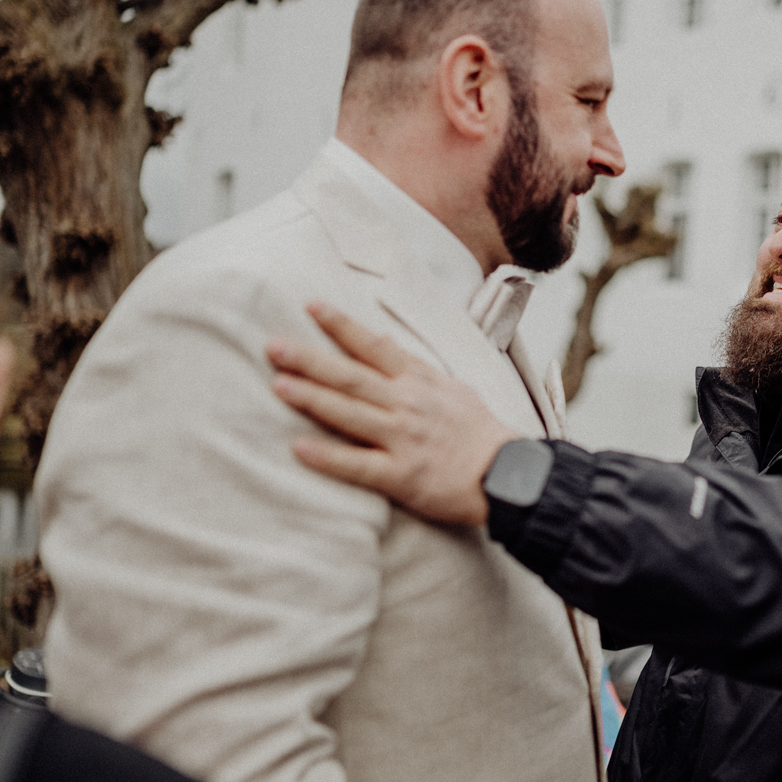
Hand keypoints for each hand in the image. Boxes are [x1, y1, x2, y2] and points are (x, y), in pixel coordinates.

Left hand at [267, 301, 519, 525]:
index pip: (374, 347)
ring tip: (278, 385)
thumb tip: (383, 343)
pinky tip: (299, 448)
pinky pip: (358, 464)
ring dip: (312, 398)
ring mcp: (403, 440)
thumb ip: (416, 368)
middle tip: (273, 346)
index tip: (311, 306)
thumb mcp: (453, 388)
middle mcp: (408, 405)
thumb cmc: (479, 433)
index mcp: (419, 382)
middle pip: (351, 377)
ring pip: (350, 414)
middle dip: (310, 360)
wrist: (509, 475)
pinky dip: (328, 456)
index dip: (342, 325)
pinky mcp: (402, 476)